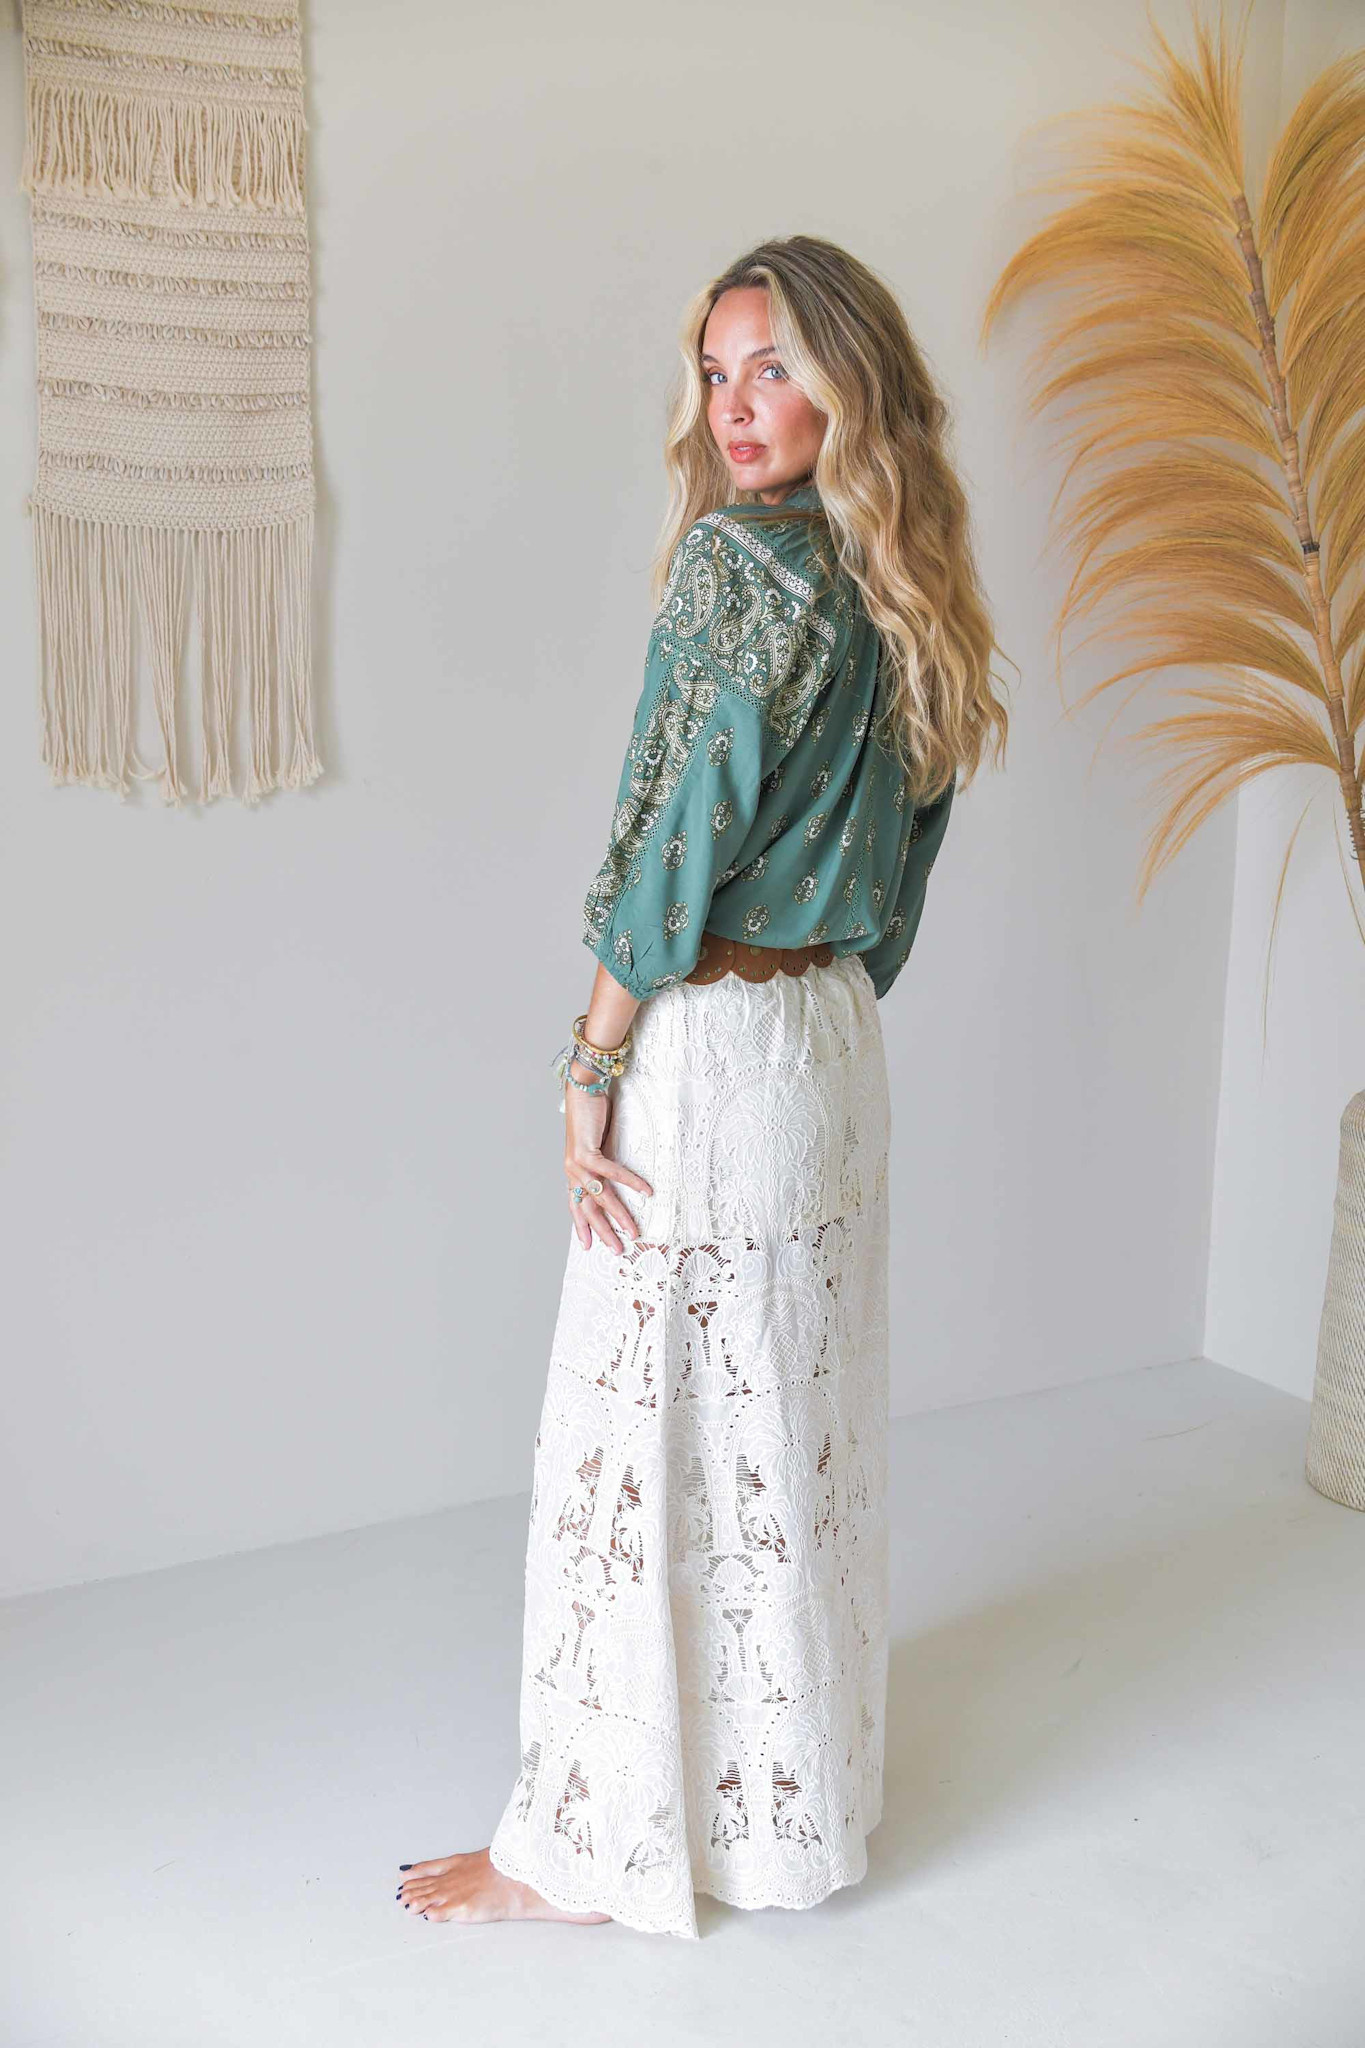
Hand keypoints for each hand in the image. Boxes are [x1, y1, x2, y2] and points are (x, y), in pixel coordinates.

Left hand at [563, 1054, 652, 1251]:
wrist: (582, 1089)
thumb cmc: (590, 1114)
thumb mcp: (596, 1145)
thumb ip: (602, 1162)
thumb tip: (615, 1176)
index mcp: (573, 1171)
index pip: (576, 1205)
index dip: (582, 1226)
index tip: (588, 1246)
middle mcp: (572, 1170)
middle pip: (588, 1208)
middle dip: (603, 1231)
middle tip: (618, 1249)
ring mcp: (577, 1163)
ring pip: (601, 1196)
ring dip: (619, 1215)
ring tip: (634, 1230)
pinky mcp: (587, 1152)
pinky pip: (611, 1172)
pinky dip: (630, 1182)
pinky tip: (645, 1192)